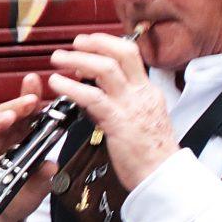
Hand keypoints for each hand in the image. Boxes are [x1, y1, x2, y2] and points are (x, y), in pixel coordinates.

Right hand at [0, 73, 56, 221]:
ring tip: (8, 119)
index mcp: (16, 138)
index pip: (22, 112)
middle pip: (1, 114)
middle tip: (29, 102)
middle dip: (15, 105)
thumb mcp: (36, 188)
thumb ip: (44, 177)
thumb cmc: (17, 197)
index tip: (34, 81)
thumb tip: (52, 166)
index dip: (27, 95)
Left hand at [45, 32, 179, 189]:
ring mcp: (131, 106)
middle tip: (75, 43)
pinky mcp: (119, 122)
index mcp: (148, 93)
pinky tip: (58, 84)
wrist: (163, 178)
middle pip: (122, 53)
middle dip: (95, 43)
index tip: (89, 45)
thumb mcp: (140, 121)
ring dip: (78, 59)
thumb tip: (96, 95)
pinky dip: (72, 87)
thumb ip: (120, 105)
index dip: (107, 46)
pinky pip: (93, 97)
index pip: (130, 57)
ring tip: (59, 59)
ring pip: (106, 69)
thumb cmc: (150, 156)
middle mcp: (141, 94)